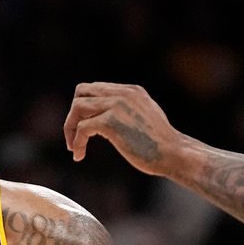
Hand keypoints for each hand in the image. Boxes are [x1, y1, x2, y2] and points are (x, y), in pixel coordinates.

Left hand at [64, 82, 181, 175]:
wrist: (174, 153)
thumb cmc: (160, 144)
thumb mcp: (145, 118)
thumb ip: (128, 112)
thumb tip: (108, 120)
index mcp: (130, 91)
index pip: (95, 89)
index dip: (84, 109)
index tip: (83, 129)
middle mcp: (122, 93)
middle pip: (81, 92)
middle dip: (73, 115)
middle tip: (74, 137)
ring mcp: (116, 105)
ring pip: (77, 107)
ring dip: (70, 128)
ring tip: (74, 147)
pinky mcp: (111, 122)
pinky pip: (81, 127)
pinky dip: (76, 142)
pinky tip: (79, 155)